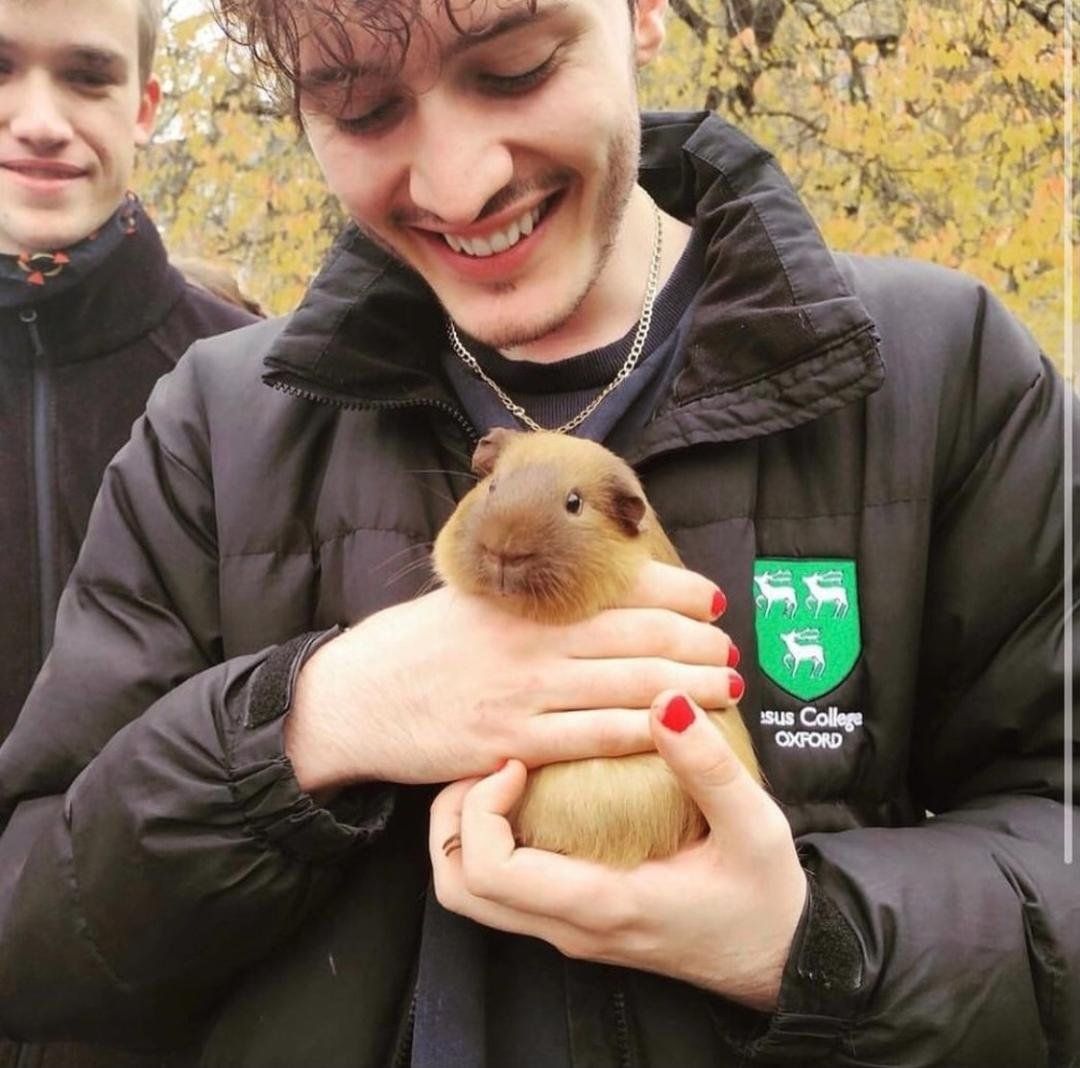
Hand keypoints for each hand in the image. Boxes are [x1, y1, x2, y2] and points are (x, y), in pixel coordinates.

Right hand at [286, 562, 742, 790]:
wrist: (352, 700)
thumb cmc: (412, 643)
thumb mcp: (464, 591)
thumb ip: (521, 582)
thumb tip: (581, 568)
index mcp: (521, 594)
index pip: (616, 584)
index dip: (675, 590)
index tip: (712, 598)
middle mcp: (530, 637)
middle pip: (636, 634)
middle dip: (696, 641)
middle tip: (733, 648)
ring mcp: (524, 692)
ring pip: (628, 685)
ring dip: (689, 686)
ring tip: (729, 687)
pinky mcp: (512, 743)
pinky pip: (594, 738)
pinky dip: (644, 733)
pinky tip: (679, 732)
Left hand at [429, 690, 806, 1011]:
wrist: (781, 959)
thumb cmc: (766, 898)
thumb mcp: (755, 827)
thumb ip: (709, 767)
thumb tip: (664, 702)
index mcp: (602, 905)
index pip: (490, 872)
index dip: (480, 809)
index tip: (515, 761)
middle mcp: (570, 927)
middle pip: (459, 887)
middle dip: (453, 818)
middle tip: (490, 764)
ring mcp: (569, 930)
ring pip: (474, 894)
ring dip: (467, 832)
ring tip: (502, 776)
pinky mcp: (577, 921)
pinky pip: (505, 890)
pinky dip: (492, 842)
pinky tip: (529, 798)